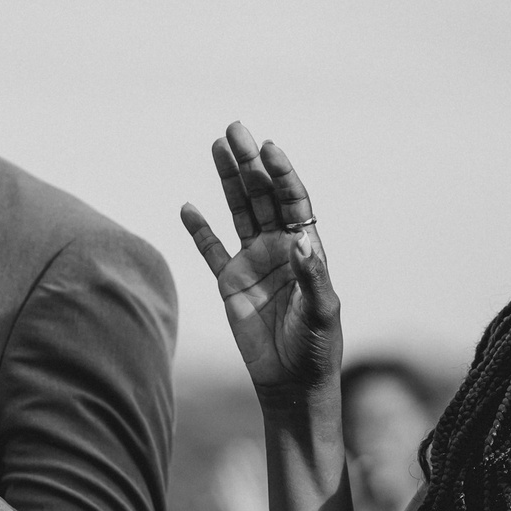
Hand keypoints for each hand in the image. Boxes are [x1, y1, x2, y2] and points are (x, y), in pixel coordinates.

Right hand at [180, 122, 341, 397]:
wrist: (291, 382)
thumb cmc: (316, 347)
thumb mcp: (322, 311)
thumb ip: (312, 276)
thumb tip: (301, 242)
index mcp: (305, 248)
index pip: (293, 201)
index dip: (282, 174)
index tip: (270, 148)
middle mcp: (278, 248)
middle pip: (262, 195)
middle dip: (250, 163)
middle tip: (236, 129)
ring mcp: (252, 262)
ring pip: (238, 211)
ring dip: (227, 181)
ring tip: (216, 145)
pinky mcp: (230, 283)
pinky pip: (211, 250)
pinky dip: (200, 230)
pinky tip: (189, 207)